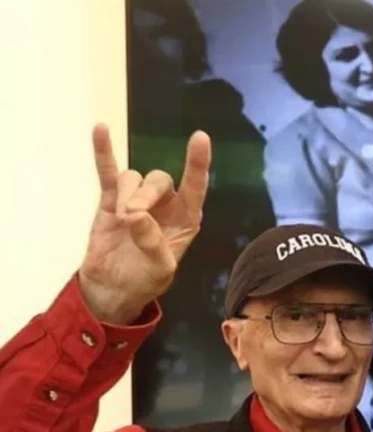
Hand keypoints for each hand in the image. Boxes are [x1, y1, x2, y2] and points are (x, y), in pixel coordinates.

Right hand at [78, 124, 210, 323]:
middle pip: (159, 180)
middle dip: (145, 195)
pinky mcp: (111, 200)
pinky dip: (104, 152)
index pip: (196, 186)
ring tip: (122, 219)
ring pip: (134, 178)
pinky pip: (109, 172)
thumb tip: (137, 216)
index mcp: (186, 219)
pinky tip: (100, 129)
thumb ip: (153, 244)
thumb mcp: (159, 270)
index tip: (200, 137)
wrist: (113, 289)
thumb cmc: (145, 280)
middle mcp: (165, 205)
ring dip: (127, 194)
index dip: (198, 163)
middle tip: (132, 217)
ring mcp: (137, 199)